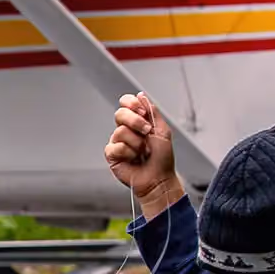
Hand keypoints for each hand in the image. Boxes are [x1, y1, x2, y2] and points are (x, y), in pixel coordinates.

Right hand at [106, 91, 181, 211]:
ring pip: (120, 131)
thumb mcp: (162, 130)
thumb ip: (152, 111)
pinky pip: (115, 147)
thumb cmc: (162, 158)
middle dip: (135, 121)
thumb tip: (141, 96)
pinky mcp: (112, 154)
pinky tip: (133, 158)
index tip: (143, 112)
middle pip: (120, 113)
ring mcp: (117, 142)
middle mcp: (126, 130)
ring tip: (142, 152)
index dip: (132, 104)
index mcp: (137, 121)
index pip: (126, 103)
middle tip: (146, 132)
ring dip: (136, 142)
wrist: (158, 177)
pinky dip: (128, 152)